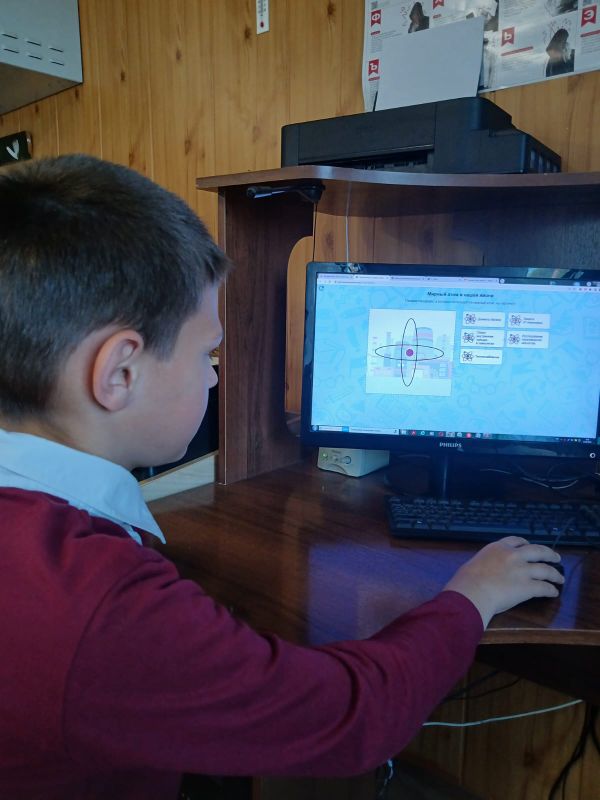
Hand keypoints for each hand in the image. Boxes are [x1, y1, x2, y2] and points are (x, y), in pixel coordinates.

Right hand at [444, 536, 563, 627]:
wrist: (472, 592)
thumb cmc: (466, 580)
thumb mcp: (476, 562)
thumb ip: (486, 562)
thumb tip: (486, 570)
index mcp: (498, 547)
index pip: (516, 540)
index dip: (526, 543)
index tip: (530, 545)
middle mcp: (513, 555)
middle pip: (537, 550)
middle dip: (549, 554)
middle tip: (556, 558)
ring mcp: (522, 570)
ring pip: (545, 569)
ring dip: (555, 574)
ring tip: (560, 578)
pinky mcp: (527, 587)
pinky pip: (544, 587)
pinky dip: (551, 590)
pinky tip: (554, 592)